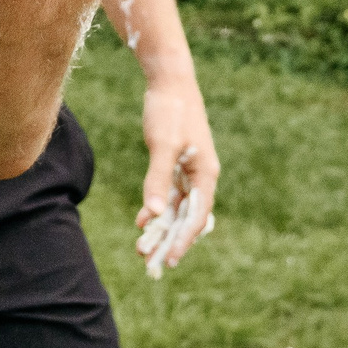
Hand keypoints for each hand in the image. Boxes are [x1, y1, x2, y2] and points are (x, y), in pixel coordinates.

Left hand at [133, 72, 220, 272]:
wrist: (169, 82)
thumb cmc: (170, 111)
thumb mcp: (163, 145)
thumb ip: (158, 179)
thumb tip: (151, 213)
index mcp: (206, 175)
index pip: (197, 217)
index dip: (184, 240)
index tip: (171, 260)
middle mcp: (201, 177)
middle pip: (186, 218)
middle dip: (170, 241)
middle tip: (152, 265)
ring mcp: (189, 171)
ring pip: (175, 208)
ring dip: (160, 229)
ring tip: (142, 250)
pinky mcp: (176, 163)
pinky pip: (168, 194)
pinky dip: (156, 209)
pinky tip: (141, 222)